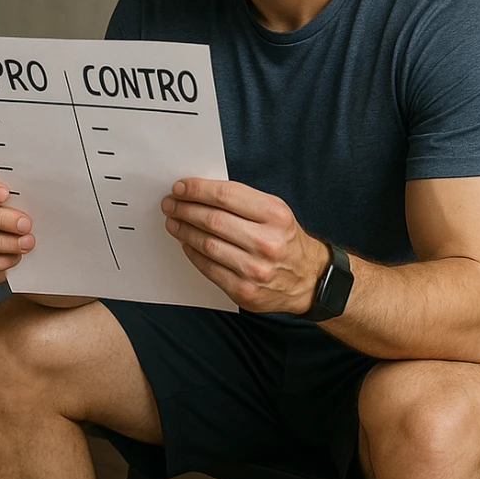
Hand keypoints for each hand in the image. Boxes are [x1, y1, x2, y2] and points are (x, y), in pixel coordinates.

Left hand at [161, 178, 328, 314]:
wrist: (310, 279)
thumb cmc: (286, 239)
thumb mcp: (276, 212)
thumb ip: (243, 201)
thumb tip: (200, 193)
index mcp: (275, 215)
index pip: (225, 196)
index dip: (197, 190)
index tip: (180, 187)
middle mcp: (267, 242)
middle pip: (213, 220)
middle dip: (185, 209)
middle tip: (170, 204)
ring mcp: (255, 269)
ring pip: (207, 244)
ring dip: (184, 230)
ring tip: (173, 222)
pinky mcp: (245, 290)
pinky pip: (209, 268)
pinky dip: (192, 253)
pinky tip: (186, 243)